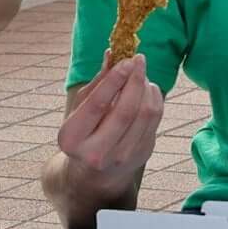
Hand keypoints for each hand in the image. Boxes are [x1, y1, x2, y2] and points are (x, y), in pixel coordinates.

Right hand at [58, 56, 164, 198]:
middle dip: (135, 80)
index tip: (127, 60)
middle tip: (140, 60)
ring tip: (142, 75)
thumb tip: (112, 53)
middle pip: (126, 110)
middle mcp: (96, 152)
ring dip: (147, 88)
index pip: (97, 104)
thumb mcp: (80, 109)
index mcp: (73, 137)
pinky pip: (154, 122)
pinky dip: (155, 100)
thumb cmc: (84, 133)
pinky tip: (148, 90)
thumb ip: (97, 82)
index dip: (114, 80)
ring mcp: (121, 158)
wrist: (94, 174)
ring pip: (145, 116)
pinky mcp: (141, 156)